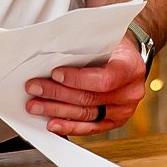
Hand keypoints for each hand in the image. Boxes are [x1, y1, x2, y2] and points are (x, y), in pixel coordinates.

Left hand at [25, 35, 147, 136]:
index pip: (104, 79)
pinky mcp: (113, 122)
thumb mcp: (105, 39)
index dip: (77, 79)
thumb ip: (86, 48)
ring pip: (86, 114)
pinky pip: (89, 128)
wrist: (127, 58)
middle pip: (90, 98)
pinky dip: (69, 126)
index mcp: (131, 68)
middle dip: (58, 94)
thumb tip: (54, 53)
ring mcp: (123, 111)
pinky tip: (53, 124)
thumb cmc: (114, 46)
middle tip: (35, 88)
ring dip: (57, 111)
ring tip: (37, 105)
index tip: (55, 74)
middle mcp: (130, 93)